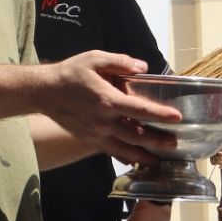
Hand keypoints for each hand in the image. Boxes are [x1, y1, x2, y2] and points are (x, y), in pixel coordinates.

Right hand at [39, 51, 179, 164]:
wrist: (44, 91)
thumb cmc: (71, 73)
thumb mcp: (95, 59)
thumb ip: (120, 62)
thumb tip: (142, 67)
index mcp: (107, 100)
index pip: (140, 109)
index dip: (160, 114)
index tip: (177, 118)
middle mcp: (103, 120)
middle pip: (136, 135)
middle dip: (157, 141)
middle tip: (174, 144)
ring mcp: (95, 133)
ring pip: (124, 148)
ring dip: (142, 156)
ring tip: (158, 161)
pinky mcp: (89, 139)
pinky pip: (110, 151)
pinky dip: (123, 157)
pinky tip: (133, 161)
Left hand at [209, 145, 221, 170]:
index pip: (219, 153)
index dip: (219, 153)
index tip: (219, 153)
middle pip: (217, 157)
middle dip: (218, 157)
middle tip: (219, 158)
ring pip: (217, 162)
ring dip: (218, 162)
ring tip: (220, 162)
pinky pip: (219, 166)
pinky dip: (220, 166)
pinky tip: (221, 166)